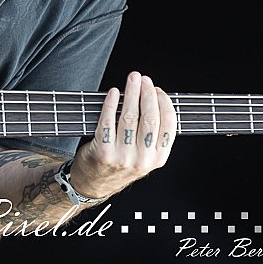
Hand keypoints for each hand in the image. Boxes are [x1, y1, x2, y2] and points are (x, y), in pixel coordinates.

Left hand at [69, 71, 176, 199]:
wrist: (94, 184)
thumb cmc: (120, 164)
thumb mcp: (144, 157)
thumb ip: (152, 135)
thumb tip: (154, 99)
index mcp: (158, 158)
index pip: (168, 125)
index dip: (164, 103)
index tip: (157, 89)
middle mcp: (143, 160)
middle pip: (149, 118)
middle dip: (147, 93)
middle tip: (142, 79)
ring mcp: (123, 157)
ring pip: (129, 117)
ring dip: (131, 93)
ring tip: (131, 80)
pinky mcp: (104, 153)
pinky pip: (108, 122)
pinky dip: (110, 104)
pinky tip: (113, 93)